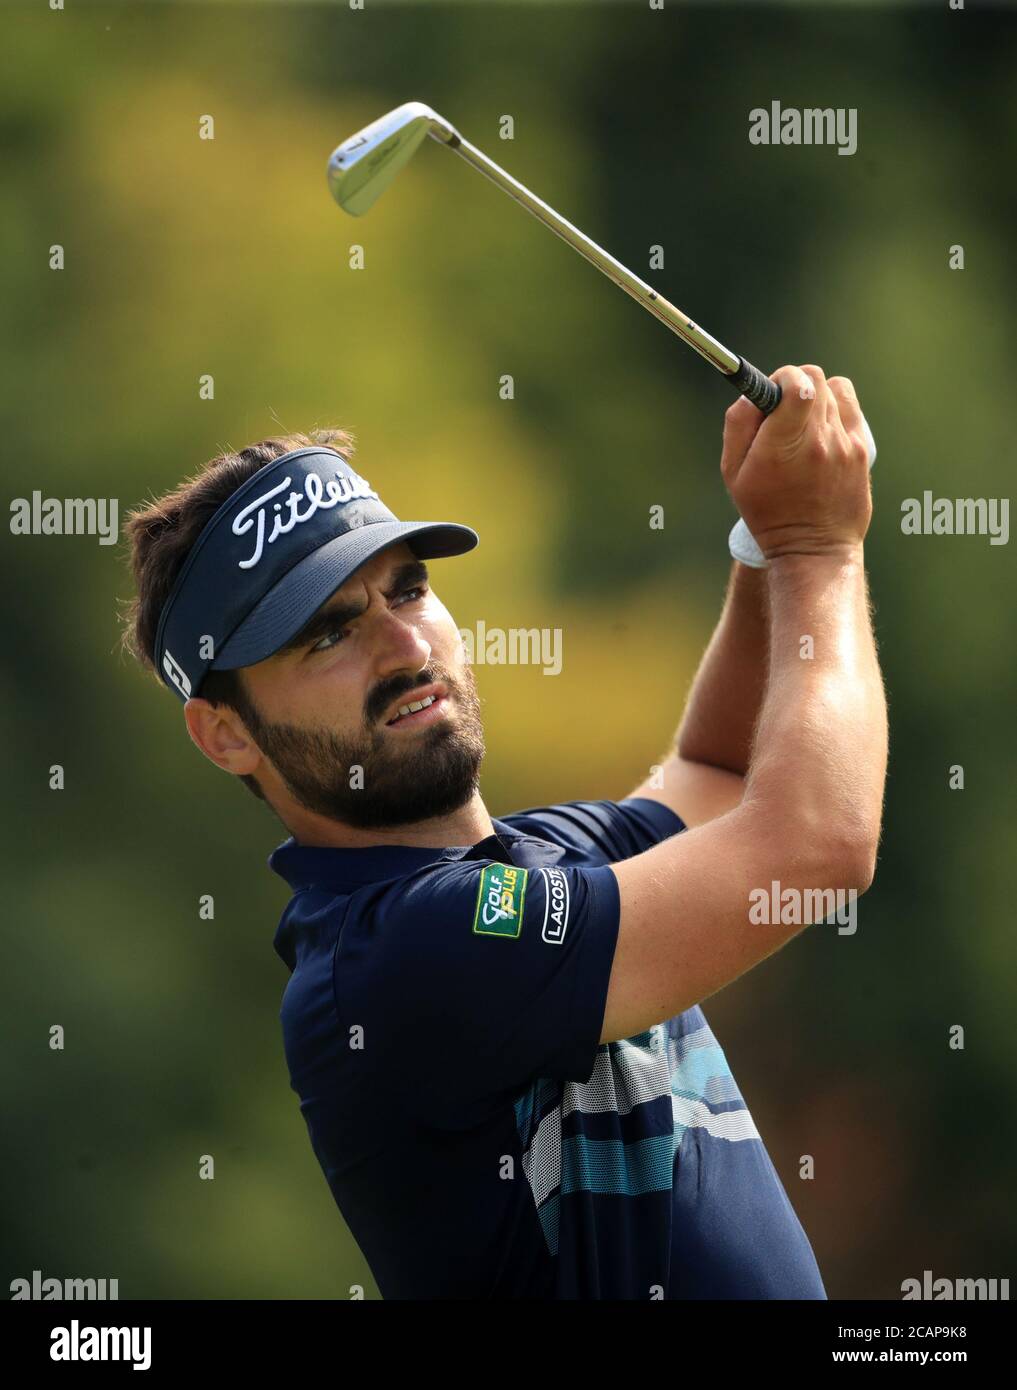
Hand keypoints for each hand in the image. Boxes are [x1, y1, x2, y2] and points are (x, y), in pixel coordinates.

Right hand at [721, 365, 872, 560]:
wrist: (813, 548)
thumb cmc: (767, 512)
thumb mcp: (733, 474)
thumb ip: (738, 425)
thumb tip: (752, 393)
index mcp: (783, 445)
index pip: (795, 382)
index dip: (782, 377)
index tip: (773, 392)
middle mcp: (819, 440)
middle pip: (813, 378)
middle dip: (794, 384)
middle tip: (783, 407)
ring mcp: (845, 444)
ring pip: (833, 388)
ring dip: (815, 396)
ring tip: (804, 423)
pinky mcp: (862, 449)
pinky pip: (850, 406)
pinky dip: (835, 408)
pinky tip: (823, 430)